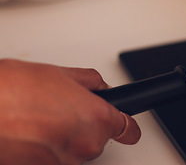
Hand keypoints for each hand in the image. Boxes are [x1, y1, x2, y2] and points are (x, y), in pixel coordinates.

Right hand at [0, 59, 140, 164]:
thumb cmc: (11, 92)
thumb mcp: (60, 74)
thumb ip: (89, 82)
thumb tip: (99, 86)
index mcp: (96, 119)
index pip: (127, 129)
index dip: (128, 126)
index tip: (130, 128)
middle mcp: (85, 145)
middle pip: (98, 138)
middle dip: (85, 125)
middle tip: (62, 109)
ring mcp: (64, 163)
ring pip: (75, 149)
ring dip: (64, 137)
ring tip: (38, 118)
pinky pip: (55, 158)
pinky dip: (47, 148)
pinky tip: (30, 131)